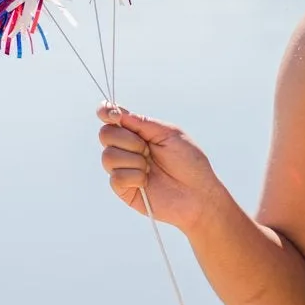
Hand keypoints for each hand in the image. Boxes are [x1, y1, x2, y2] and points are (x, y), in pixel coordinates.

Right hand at [96, 104, 222, 231]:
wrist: (199, 193)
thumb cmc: (189, 162)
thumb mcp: (169, 134)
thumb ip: (142, 122)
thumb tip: (116, 112)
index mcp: (137, 133)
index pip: (111, 118)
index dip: (106, 112)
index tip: (113, 115)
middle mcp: (127, 149)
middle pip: (105, 135)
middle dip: (128, 140)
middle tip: (148, 150)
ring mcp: (123, 169)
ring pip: (108, 156)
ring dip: (134, 160)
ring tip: (151, 168)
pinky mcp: (124, 189)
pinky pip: (116, 177)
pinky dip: (134, 177)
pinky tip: (147, 182)